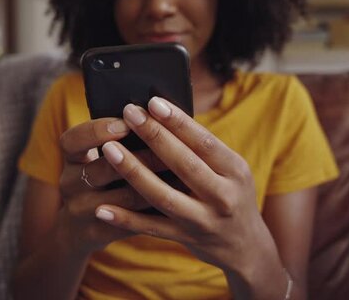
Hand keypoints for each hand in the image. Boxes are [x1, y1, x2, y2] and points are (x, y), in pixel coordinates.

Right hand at [55, 117, 165, 254]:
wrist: (79, 229)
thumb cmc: (102, 180)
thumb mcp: (98, 158)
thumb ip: (122, 138)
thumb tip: (161, 114)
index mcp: (72, 158)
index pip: (72, 140)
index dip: (97, 131)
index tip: (126, 123)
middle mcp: (70, 183)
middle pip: (101, 169)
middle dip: (140, 157)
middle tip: (172, 147)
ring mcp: (80, 211)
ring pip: (121, 198)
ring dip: (154, 184)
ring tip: (183, 174)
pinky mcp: (96, 233)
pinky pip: (129, 224)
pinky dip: (155, 211)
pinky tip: (177, 200)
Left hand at [95, 97, 272, 273]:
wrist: (246, 246)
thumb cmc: (231, 194)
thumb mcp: (231, 170)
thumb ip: (202, 149)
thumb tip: (161, 115)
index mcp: (235, 170)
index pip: (204, 141)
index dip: (178, 121)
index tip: (153, 102)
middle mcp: (222, 196)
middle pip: (184, 164)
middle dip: (154, 137)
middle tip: (129, 113)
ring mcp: (204, 221)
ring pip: (163, 196)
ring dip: (134, 172)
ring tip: (108, 150)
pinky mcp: (185, 239)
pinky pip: (151, 228)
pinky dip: (126, 219)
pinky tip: (102, 208)